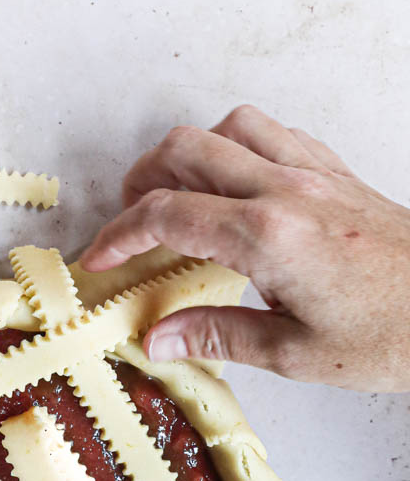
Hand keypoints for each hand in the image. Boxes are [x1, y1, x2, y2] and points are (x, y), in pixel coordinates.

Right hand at [81, 105, 409, 390]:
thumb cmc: (391, 335)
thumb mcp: (296, 353)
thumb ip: (218, 335)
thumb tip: (159, 338)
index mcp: (268, 235)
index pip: (167, 214)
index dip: (120, 235)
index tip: (99, 257)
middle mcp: (286, 189)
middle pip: (185, 150)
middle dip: (141, 182)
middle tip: (129, 223)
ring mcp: (314, 172)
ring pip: (227, 127)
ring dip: (188, 154)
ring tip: (175, 194)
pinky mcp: (336, 172)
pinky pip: (272, 133)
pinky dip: (236, 147)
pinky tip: (235, 183)